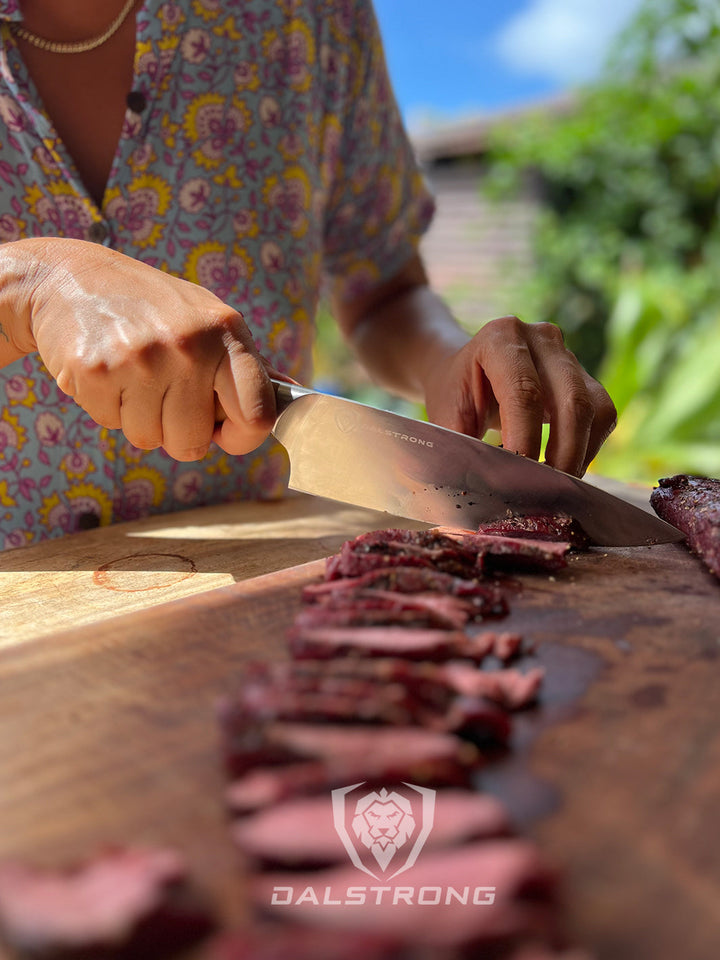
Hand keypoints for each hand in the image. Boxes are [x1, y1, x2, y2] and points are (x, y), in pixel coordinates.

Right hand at [15, 239, 275, 459]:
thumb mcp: (207, 320)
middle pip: (193, 443)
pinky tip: (107, 371)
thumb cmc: (152, 307)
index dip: (241, 438)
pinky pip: (112, 425)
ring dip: (139, 419)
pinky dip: (107, 407)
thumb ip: (245, 366)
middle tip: (162, 392)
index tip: (223, 432)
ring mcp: (141, 358)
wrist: (70, 277)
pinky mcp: (95, 370)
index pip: (257, 417)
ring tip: (132, 376)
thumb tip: (292, 397)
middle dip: (177, 431)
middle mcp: (189, 345)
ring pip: (149, 439)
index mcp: (226, 333)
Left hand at [423, 316, 616, 476]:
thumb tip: (486, 483)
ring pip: (595, 409)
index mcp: (501, 337)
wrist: (467, 373)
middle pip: (571, 400)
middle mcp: (542, 338)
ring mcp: (569, 356)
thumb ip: (464, 444)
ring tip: (556, 485)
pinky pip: (603, 416)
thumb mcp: (448, 415)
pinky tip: (565, 469)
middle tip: (545, 491)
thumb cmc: (456, 394)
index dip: (525, 439)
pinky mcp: (586, 378)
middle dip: (562, 454)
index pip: (524, 392)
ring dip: (580, 454)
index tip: (519, 478)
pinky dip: (588, 448)